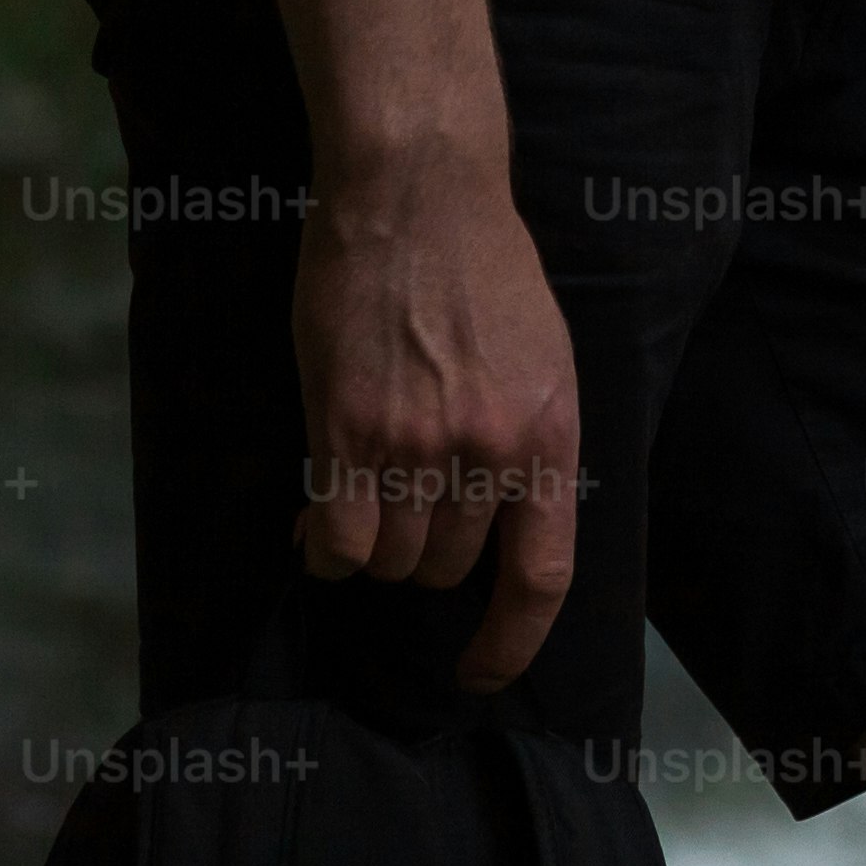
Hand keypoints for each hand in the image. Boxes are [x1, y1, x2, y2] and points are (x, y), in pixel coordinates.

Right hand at [290, 138, 581, 689]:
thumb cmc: (484, 268)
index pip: (539, 577)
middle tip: (406, 504)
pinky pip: (337, 540)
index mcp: (548, 435)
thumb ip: (524, 445)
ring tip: (363, 497)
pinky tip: (317, 521)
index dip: (511, 643)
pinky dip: (325, 548)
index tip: (482, 673)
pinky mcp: (347, 428)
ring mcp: (415, 443)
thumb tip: (497, 529)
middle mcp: (487, 451)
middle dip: (426, 555)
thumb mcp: (543, 359)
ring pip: (392, 560)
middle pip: (449, 569)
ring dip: (376, 547)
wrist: (418, 192)